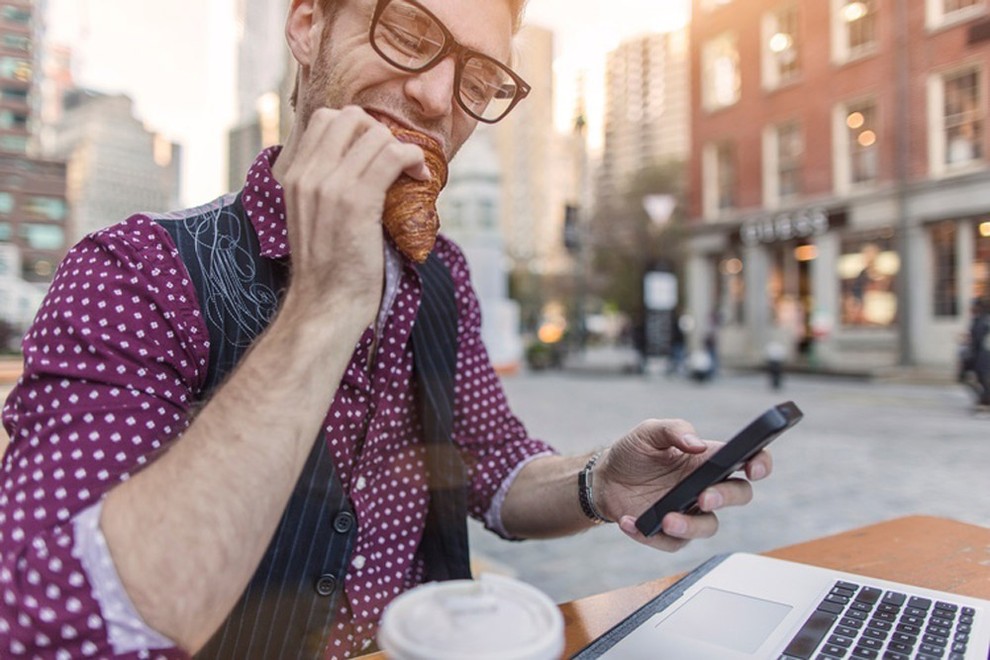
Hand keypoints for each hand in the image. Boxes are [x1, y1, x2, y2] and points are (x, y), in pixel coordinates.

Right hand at [275, 106, 430, 330]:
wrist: (325, 304)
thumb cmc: (328, 270)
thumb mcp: (313, 218)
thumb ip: (325, 187)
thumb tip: (358, 164)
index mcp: (294, 176)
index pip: (324, 120)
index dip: (358, 128)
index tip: (376, 153)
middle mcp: (308, 174)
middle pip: (349, 117)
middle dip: (380, 132)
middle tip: (394, 160)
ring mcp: (331, 185)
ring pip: (376, 135)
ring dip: (402, 148)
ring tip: (412, 172)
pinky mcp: (357, 201)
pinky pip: (394, 155)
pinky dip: (414, 159)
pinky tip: (421, 177)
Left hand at [596, 419, 772, 551]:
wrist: (605, 478)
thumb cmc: (633, 452)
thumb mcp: (649, 432)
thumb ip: (674, 430)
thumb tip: (697, 444)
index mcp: (708, 460)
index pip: (747, 460)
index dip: (760, 464)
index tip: (753, 468)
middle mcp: (705, 486)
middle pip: (739, 495)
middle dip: (726, 497)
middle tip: (704, 497)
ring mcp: (690, 512)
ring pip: (709, 526)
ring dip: (690, 526)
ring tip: (666, 519)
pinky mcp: (670, 533)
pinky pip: (672, 543)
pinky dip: (650, 535)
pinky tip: (630, 522)